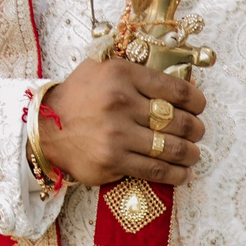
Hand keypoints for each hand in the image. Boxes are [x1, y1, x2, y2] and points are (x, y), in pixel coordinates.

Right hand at [40, 58, 206, 188]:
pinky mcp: (113, 161)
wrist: (46, 128)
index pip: (176, 90)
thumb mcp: (103, 71)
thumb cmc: (80, 98)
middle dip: (196, 130)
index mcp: (121, 75)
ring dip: (190, 154)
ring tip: (193, 153)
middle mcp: (120, 103)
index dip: (197, 102)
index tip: (199, 108)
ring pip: (172, 149)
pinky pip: (156, 170)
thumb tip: (183, 81)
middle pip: (178, 122)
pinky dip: (177, 174)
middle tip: (198, 133)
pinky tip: (184, 173)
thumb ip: (138, 74)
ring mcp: (116, 134)